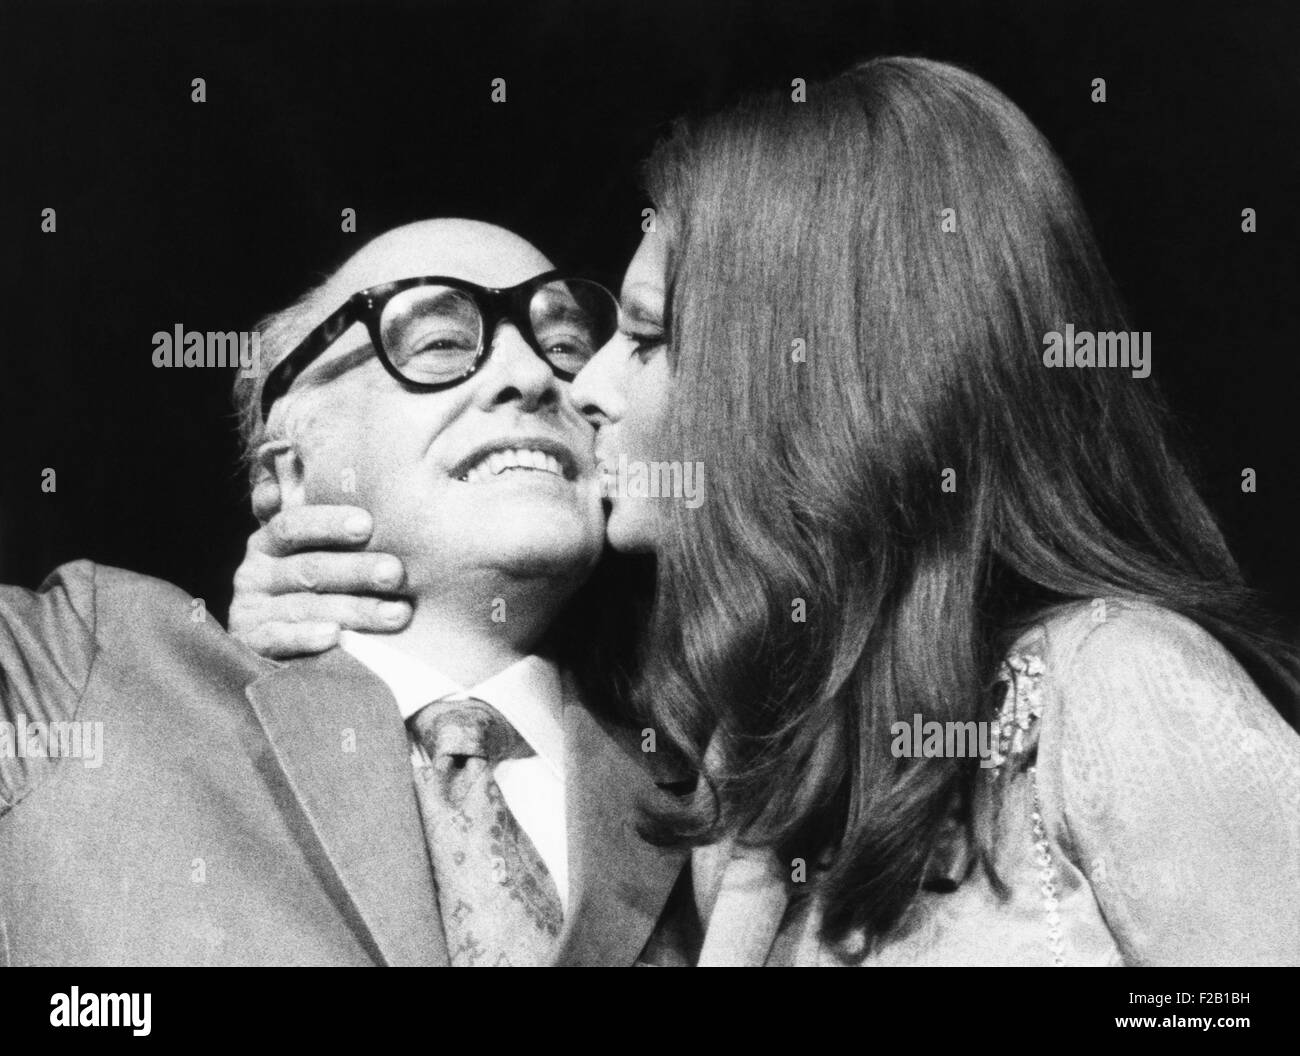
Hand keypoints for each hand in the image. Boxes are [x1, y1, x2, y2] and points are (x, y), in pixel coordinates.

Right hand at [229, 505, 411, 658]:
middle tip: (395, 573)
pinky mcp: (251, 645)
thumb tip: (349, 497)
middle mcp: (256, 573)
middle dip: (356, 570)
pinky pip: (277, 639)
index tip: (367, 524)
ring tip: (396, 613)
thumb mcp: (312, 558)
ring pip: (304, 606)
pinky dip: (305, 637)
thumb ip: (328, 534)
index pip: (293, 525)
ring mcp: (250, 611)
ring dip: (353, 610)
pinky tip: (334, 635)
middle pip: (309, 567)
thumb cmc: (312, 592)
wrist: (271, 655)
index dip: (328, 523)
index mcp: (269, 544)